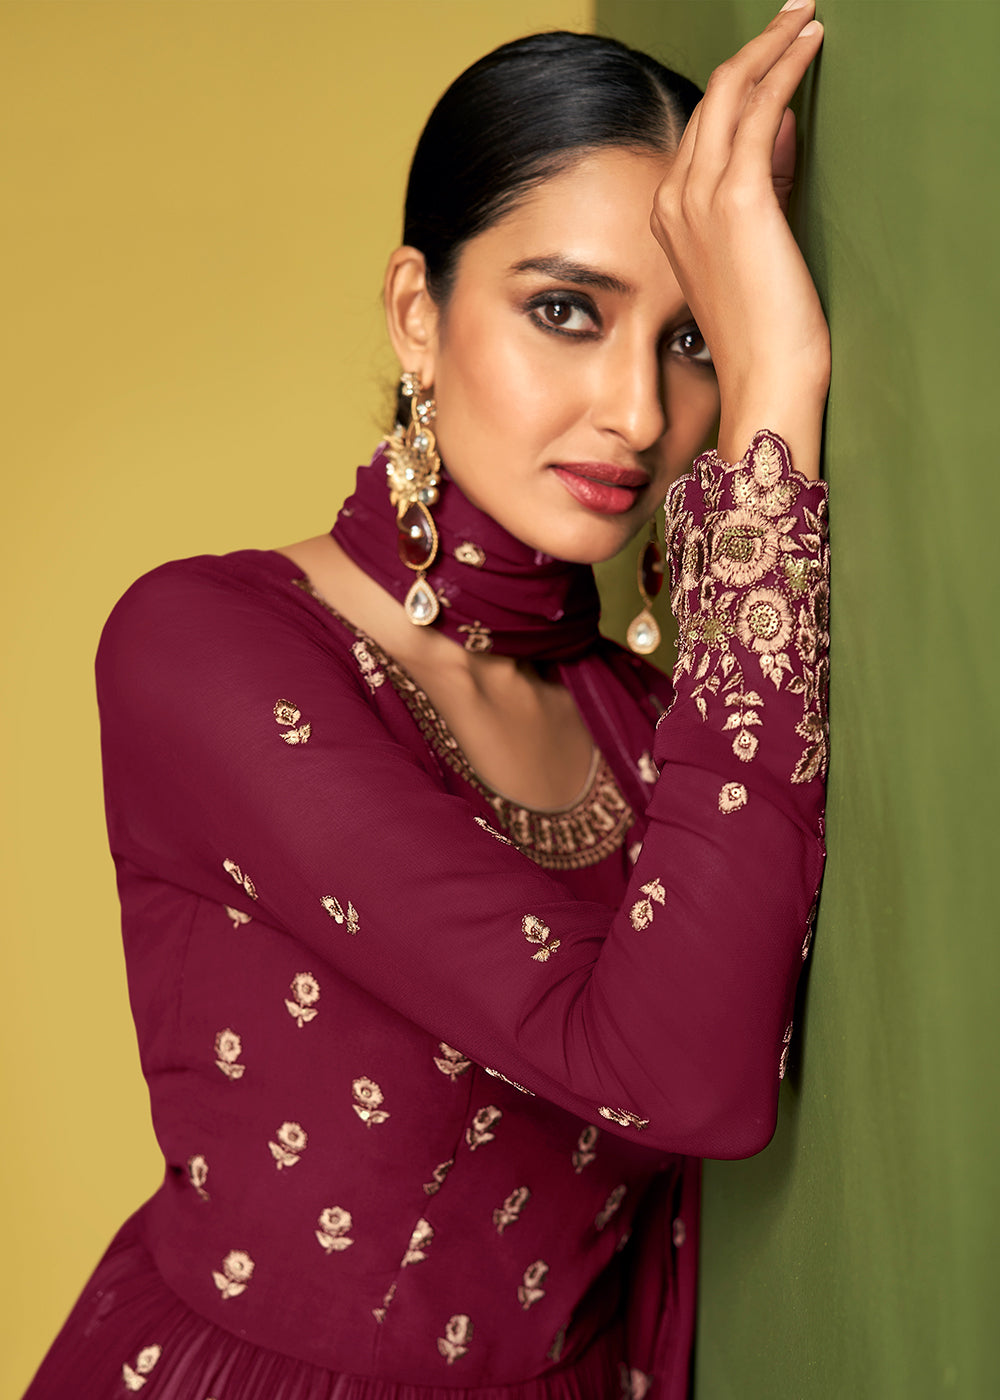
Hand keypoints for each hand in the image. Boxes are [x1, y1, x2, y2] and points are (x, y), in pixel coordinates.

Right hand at [651, 0, 829, 478]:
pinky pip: (760, 109)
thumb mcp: (754, 254)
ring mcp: (700, 199)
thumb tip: (784, 130)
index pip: (701, 133)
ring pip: (730, 92)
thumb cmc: (762, 336)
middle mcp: (674, 203)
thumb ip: (762, 192)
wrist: (763, 381)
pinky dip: (784, 67)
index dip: (739, 87)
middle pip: (710, 102)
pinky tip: (808, 43)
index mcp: (669, 220)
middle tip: (791, 18)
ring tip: (804, 19)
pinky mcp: (738, 198)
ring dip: (771, 46)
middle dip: (753, 52)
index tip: (772, 56)